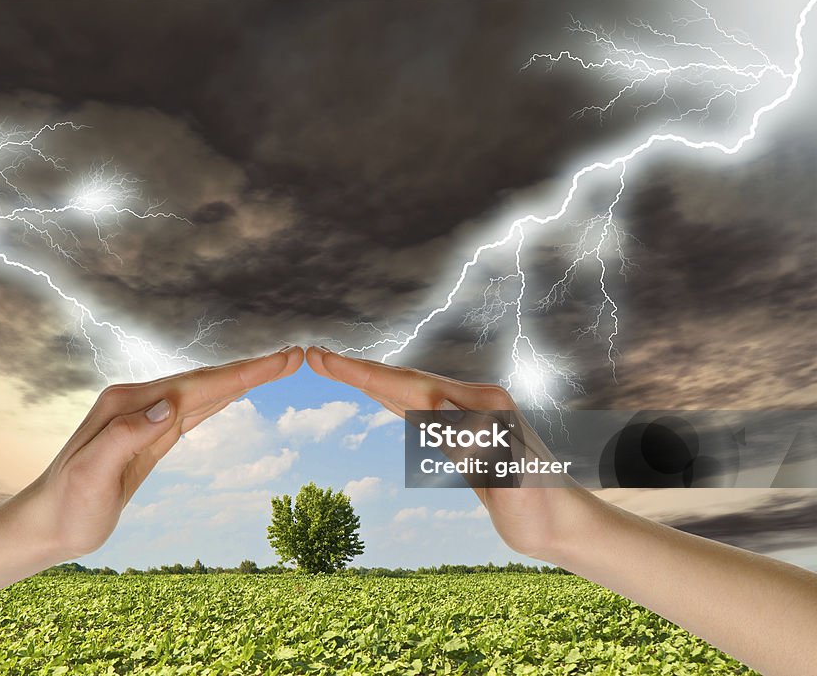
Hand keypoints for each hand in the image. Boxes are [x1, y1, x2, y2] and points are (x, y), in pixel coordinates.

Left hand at [12, 346, 303, 561]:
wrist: (45, 525)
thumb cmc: (67, 505)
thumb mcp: (92, 473)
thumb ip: (127, 435)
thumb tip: (169, 406)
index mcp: (128, 405)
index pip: (196, 385)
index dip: (242, 373)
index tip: (280, 361)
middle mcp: (137, 401)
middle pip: (205, 379)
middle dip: (251, 367)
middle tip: (293, 356)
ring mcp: (143, 415)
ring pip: (203, 391)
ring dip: (240, 378)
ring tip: (277, 366)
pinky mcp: (148, 434)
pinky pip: (193, 410)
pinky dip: (220, 397)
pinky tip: (236, 390)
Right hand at [305, 346, 596, 562]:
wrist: (564, 524)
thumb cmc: (539, 508)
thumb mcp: (509, 479)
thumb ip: (475, 440)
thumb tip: (434, 405)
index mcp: (480, 409)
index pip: (410, 388)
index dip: (365, 374)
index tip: (327, 359)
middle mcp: (475, 403)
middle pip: (405, 381)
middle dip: (359, 369)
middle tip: (316, 356)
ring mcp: (471, 415)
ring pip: (409, 391)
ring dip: (371, 379)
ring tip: (334, 366)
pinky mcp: (467, 432)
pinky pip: (420, 408)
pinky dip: (392, 397)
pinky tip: (378, 394)